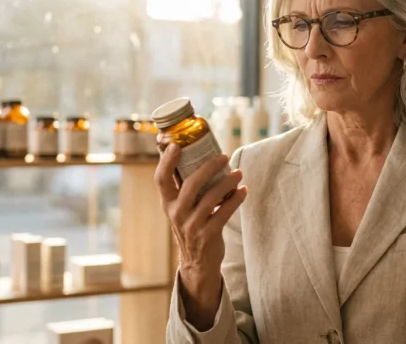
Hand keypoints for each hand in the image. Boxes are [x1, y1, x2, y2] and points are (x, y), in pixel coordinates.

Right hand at [154, 143, 246, 328]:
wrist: (198, 262)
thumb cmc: (192, 225)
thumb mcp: (182, 208)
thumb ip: (185, 186)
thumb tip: (194, 153)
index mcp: (168, 203)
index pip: (161, 179)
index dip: (166, 161)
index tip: (177, 144)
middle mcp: (177, 213)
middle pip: (191, 184)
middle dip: (208, 167)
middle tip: (223, 156)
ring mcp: (192, 225)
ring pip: (210, 198)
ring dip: (227, 183)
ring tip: (238, 173)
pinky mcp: (208, 235)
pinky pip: (224, 213)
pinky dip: (236, 200)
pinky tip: (244, 190)